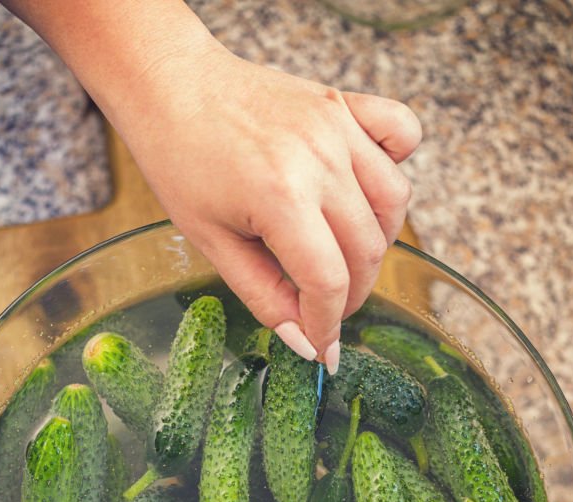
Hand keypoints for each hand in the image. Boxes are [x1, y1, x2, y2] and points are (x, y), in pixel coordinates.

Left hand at [3, 0, 420, 369]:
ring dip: (376, 244)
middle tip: (325, 310)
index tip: (323, 347)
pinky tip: (365, 193)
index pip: (328, 281)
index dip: (328, 324)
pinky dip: (396, 168)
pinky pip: (402, 134)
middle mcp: (319, 159)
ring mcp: (337, 127)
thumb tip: (303, 341)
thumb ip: (263, 295)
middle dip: (351, 294)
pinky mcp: (344, 104)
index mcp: (280, 196)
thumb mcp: (211, 242)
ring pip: (393, 205)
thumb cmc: (180, 160)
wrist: (170, 84)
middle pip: (366, 250)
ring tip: (341, 258)